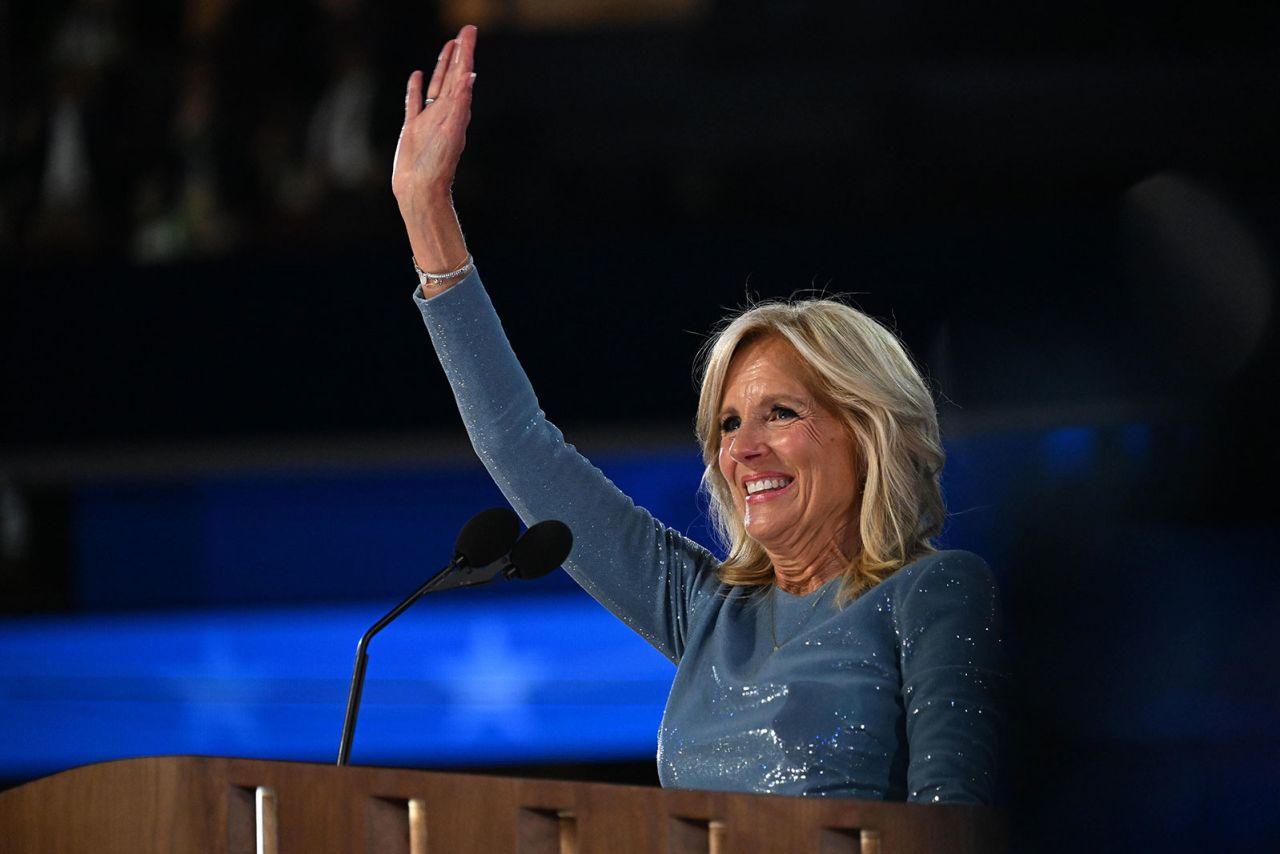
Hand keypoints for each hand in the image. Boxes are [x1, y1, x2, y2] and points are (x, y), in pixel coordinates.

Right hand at [392, 25, 476, 214]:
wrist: (421, 189)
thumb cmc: (438, 166)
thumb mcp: (452, 132)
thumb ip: (460, 104)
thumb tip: (469, 76)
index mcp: (457, 111)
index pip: (462, 74)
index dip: (466, 52)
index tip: (470, 31)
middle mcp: (445, 113)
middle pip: (453, 75)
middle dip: (459, 53)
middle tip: (465, 31)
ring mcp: (429, 119)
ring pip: (436, 85)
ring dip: (442, 66)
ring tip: (448, 47)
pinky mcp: (413, 128)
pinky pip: (415, 102)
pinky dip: (416, 88)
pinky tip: (417, 76)